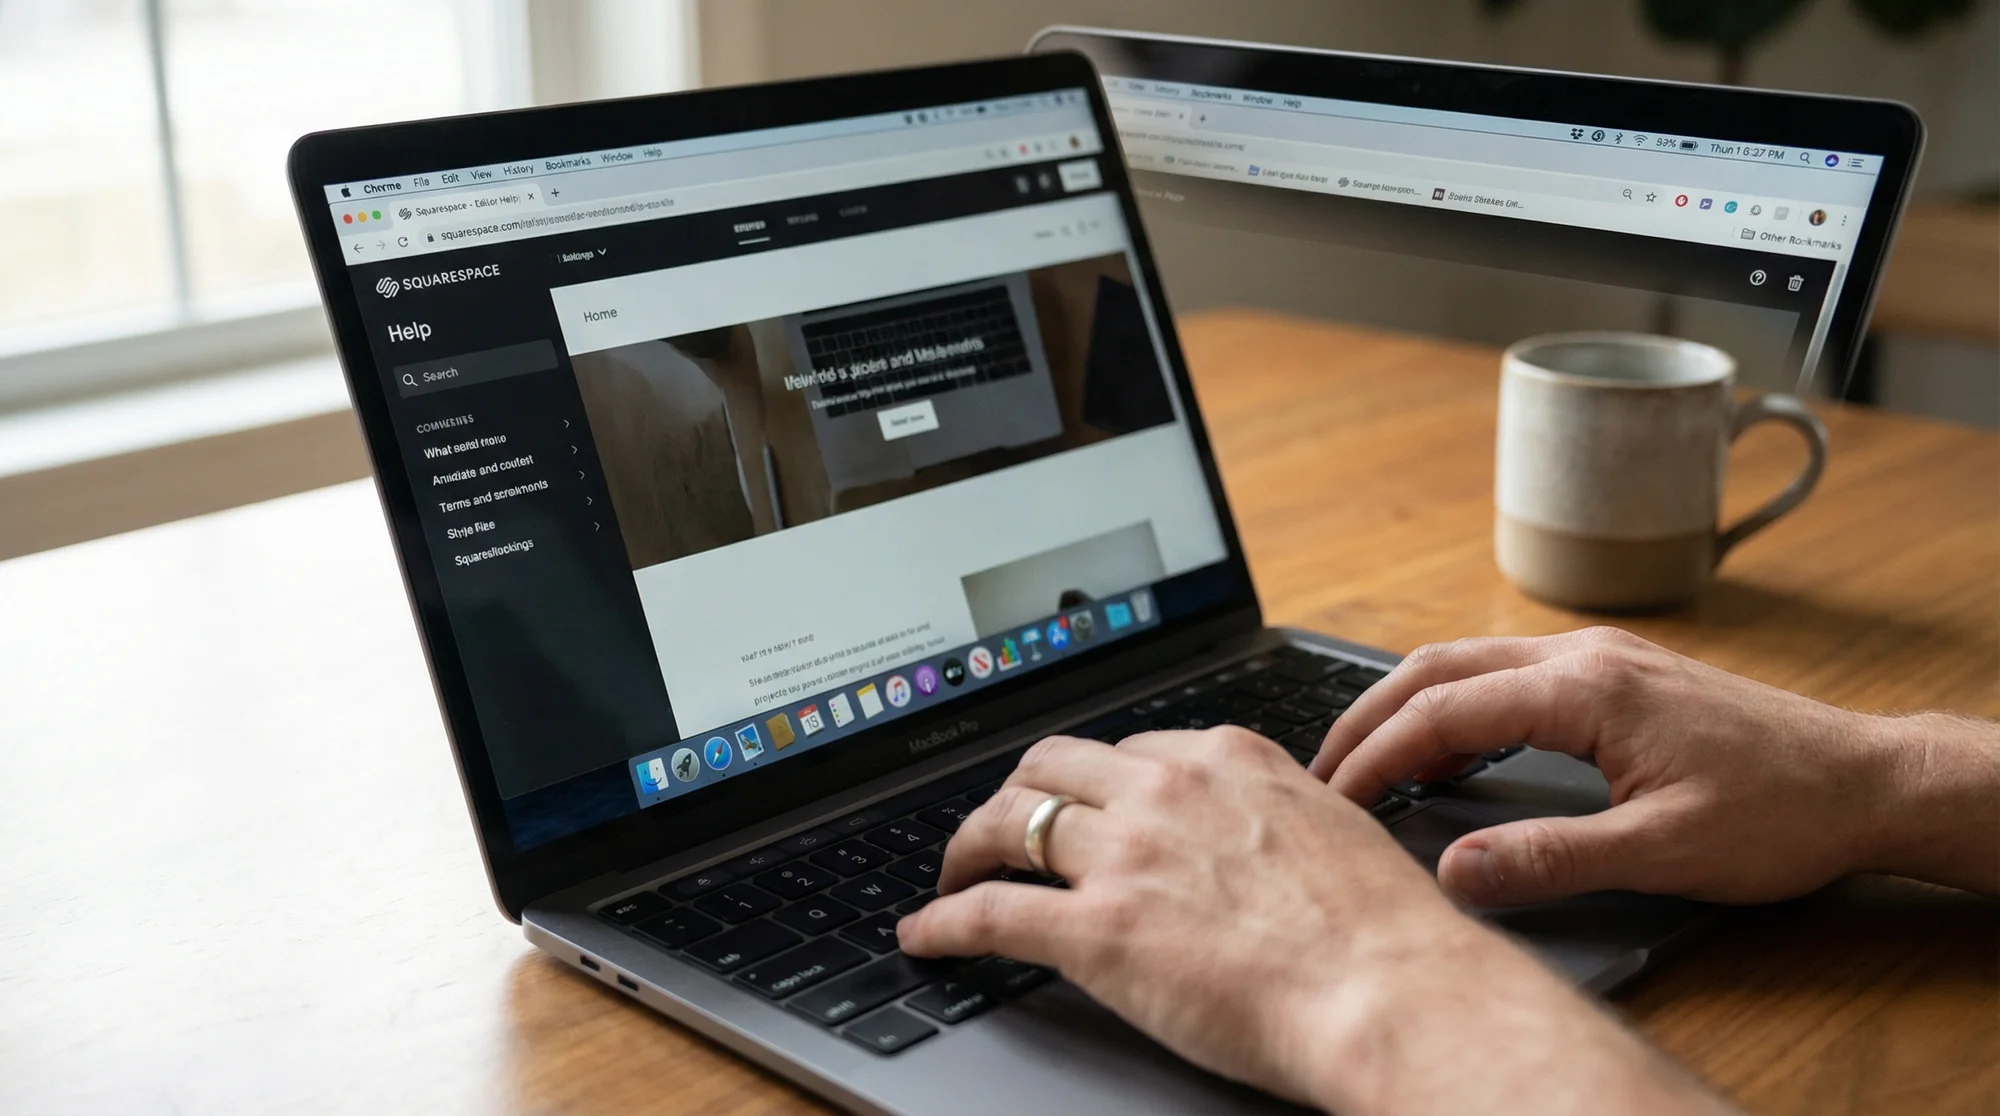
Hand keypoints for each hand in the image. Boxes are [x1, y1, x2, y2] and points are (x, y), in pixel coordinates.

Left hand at [896, 728, 1733, 1114]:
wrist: (1392, 990)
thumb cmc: (1386, 933)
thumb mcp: (1334, 832)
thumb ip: (1277, 814)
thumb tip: (1263, 832)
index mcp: (1227, 760)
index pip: (1131, 750)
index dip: (1095, 780)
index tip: (1081, 800)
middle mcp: (1166, 791)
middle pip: (1053, 765)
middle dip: (1016, 791)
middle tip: (1000, 824)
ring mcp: (1126, 855)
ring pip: (1009, 823)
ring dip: (968, 847)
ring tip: (954, 871)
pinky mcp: (1095, 929)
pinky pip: (991, 913)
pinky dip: (945, 923)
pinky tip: (928, 936)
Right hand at [1310, 626, 1999, 905]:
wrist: (1866, 780)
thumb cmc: (1780, 813)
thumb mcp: (1664, 853)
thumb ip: (1551, 859)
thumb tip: (1456, 873)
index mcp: (1586, 688)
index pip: (1444, 710)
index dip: (1376, 756)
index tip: (1332, 800)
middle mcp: (1583, 655)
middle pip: (1439, 666)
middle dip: (1368, 717)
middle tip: (1320, 772)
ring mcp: (1600, 657)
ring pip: (1469, 659)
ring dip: (1407, 704)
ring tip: (1364, 759)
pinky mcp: (1616, 673)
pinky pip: (1506, 670)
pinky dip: (1454, 700)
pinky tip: (1447, 743)